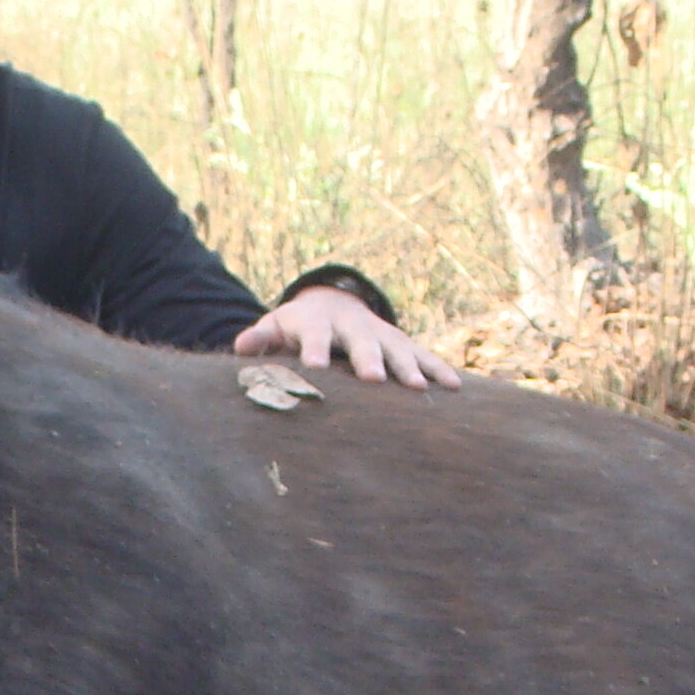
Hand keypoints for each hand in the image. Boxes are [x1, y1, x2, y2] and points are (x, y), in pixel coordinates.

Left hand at [235, 290, 460, 389]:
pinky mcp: (401, 343)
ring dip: (408, 368)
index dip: (315, 350)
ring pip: (396, 349)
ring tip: (417, 390)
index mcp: (316, 322)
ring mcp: (380, 334)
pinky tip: (454, 387)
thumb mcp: (274, 328)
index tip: (315, 368)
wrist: (330, 304)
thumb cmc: (294, 329)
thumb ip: (260, 339)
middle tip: (373, 379)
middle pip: (361, 341)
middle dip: (368, 359)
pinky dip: (438, 369)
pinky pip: (423, 355)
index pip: (314, 335)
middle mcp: (352, 325)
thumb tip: (240, 346)